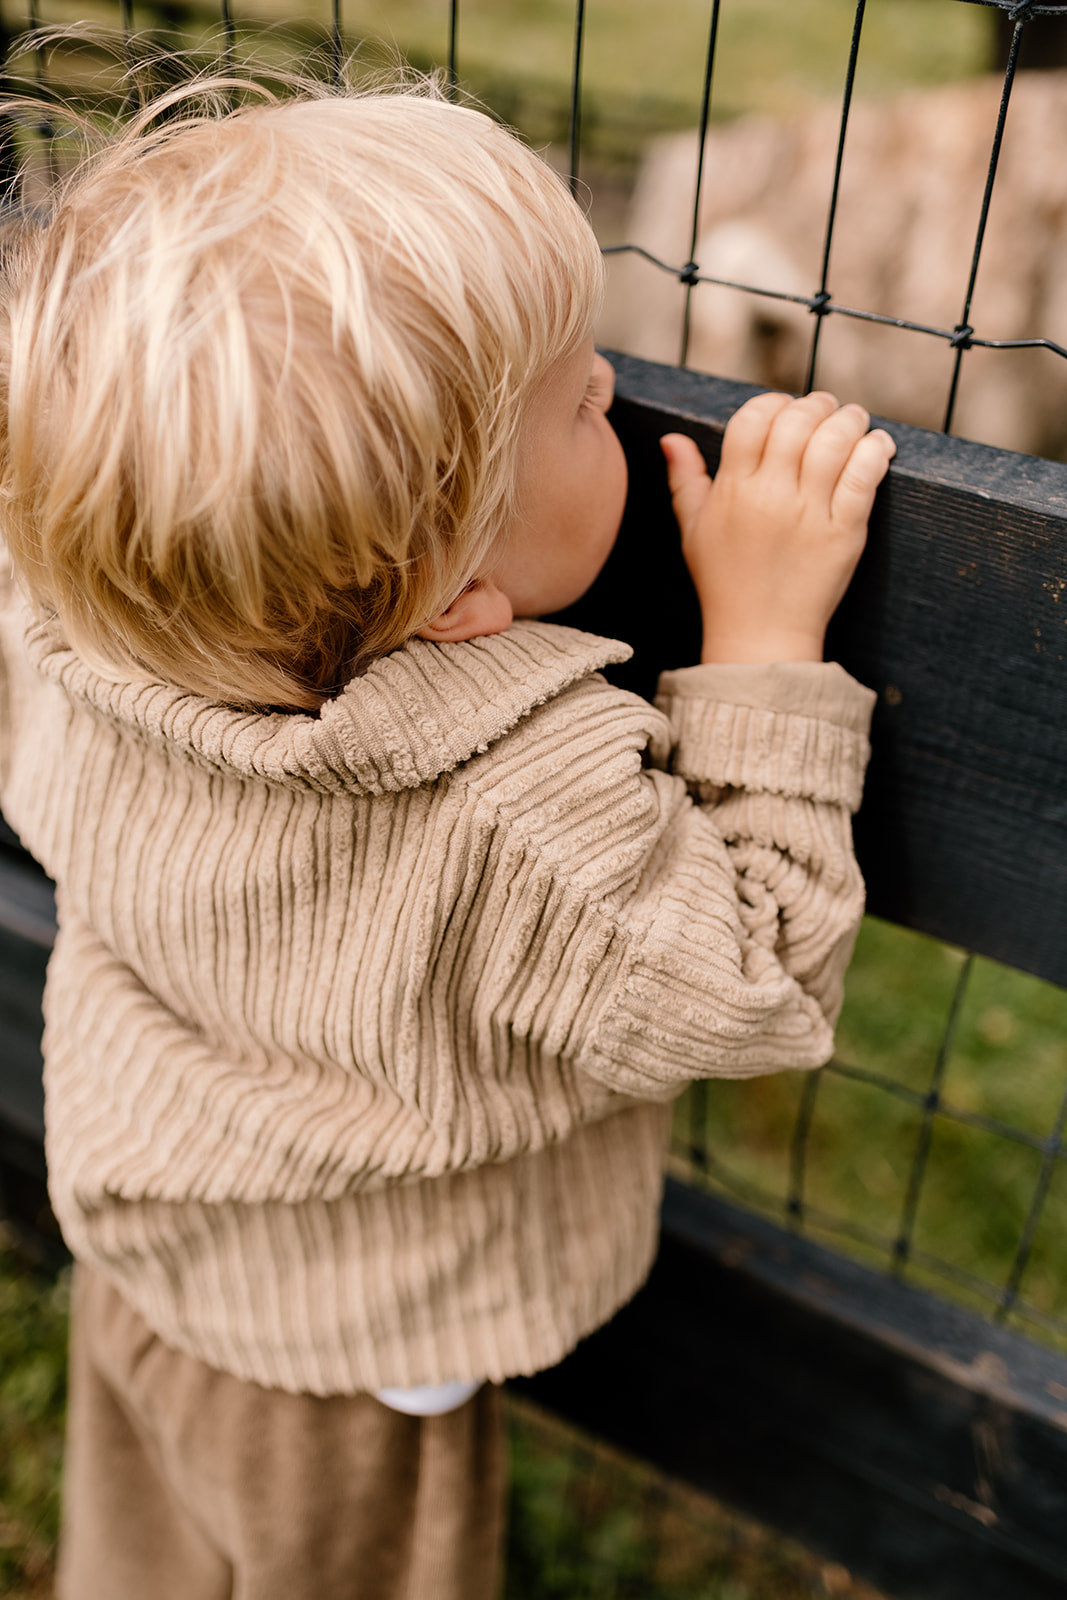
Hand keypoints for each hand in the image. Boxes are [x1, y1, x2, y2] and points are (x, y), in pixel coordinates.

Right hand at [661, 391, 895, 662]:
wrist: (760, 635)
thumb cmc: (725, 583)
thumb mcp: (693, 531)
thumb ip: (685, 480)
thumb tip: (672, 438)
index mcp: (733, 490)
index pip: (753, 419)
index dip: (773, 403)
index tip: (787, 407)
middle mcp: (770, 496)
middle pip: (798, 422)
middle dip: (817, 405)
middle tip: (828, 407)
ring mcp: (809, 514)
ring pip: (835, 442)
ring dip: (850, 420)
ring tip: (854, 420)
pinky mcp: (843, 532)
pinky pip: (864, 477)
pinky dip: (875, 451)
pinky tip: (878, 446)